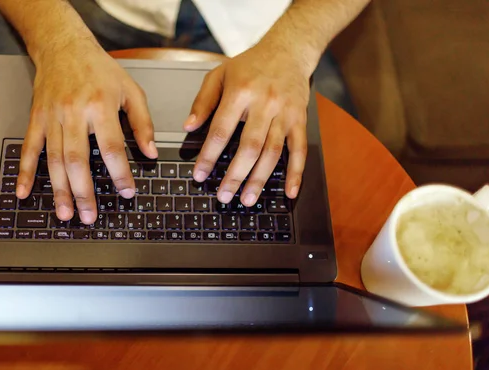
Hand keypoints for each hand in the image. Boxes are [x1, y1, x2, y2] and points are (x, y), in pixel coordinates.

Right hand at [15, 40, 157, 223]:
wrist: (63, 45)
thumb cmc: (100, 69)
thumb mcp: (131, 90)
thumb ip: (142, 122)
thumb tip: (151, 152)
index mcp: (100, 106)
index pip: (111, 147)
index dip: (120, 172)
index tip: (127, 192)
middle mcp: (74, 113)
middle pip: (77, 159)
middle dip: (83, 192)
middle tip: (89, 217)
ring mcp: (52, 117)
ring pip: (54, 159)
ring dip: (58, 189)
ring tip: (64, 213)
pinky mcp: (36, 118)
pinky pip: (29, 148)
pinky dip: (25, 171)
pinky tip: (24, 191)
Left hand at [185, 43, 310, 205]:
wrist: (289, 50)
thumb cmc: (250, 64)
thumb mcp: (219, 74)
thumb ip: (203, 101)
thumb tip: (188, 126)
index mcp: (240, 92)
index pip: (221, 130)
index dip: (209, 155)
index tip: (200, 175)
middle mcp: (265, 103)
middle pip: (249, 146)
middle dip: (235, 175)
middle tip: (224, 196)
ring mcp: (285, 113)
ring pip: (273, 152)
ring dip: (260, 179)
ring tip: (247, 199)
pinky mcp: (300, 120)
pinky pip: (300, 150)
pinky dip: (296, 173)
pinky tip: (289, 192)